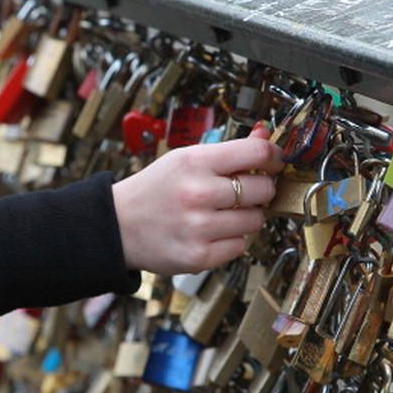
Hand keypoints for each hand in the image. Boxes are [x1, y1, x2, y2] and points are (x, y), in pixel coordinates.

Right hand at [112, 123, 283, 274]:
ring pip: (255, 221)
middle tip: (243, 192)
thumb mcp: (184, 159)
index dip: (274, 157)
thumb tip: (265, 135)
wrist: (118, 226)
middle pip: (263, 189)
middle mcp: (197, 194)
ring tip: (222, 215)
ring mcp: (199, 228)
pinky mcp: (199, 256)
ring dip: (245, 218)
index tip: (274, 162)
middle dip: (259, 190)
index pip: (257, 153)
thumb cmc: (154, 190)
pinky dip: (231, 241)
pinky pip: (240, 246)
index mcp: (194, 162)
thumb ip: (227, 151)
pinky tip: (211, 233)